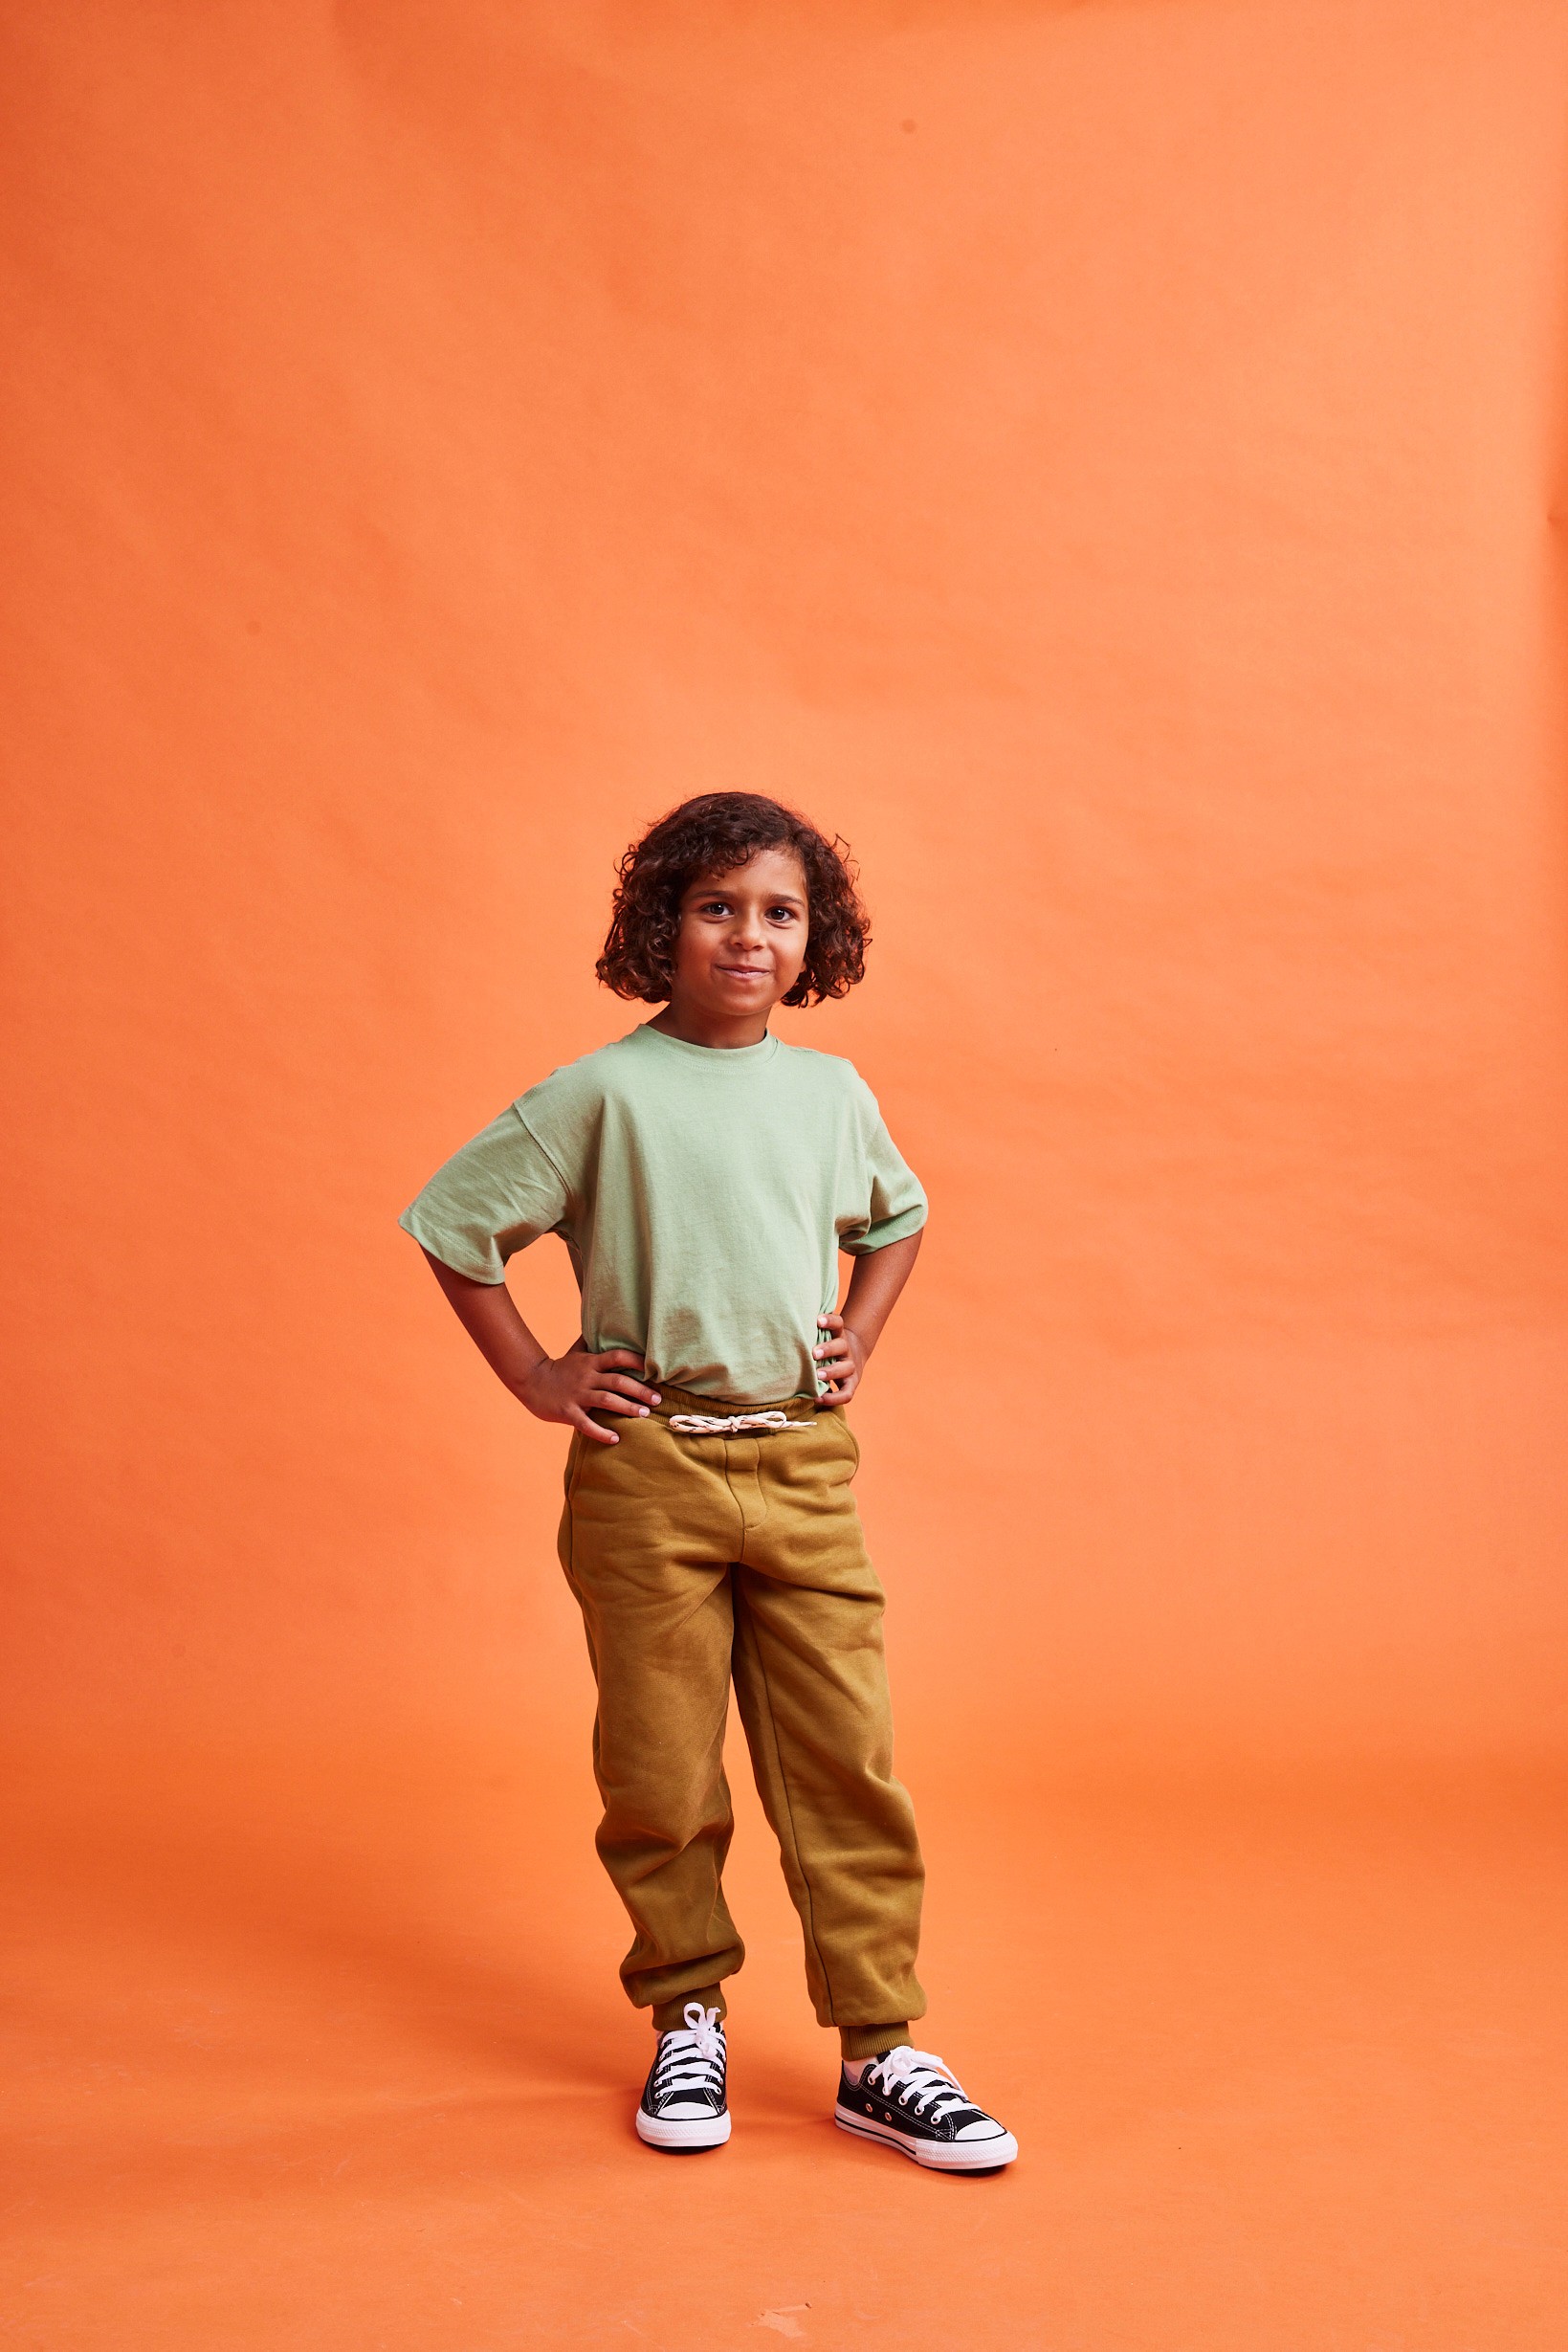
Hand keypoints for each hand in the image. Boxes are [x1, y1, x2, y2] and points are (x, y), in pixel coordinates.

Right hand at [520, 1344, 660, 1444]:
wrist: (531, 1382)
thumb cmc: (559, 1369)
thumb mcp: (575, 1352)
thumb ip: (590, 1341)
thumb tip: (600, 1323)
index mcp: (590, 1362)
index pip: (617, 1357)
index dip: (636, 1361)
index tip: (654, 1369)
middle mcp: (586, 1377)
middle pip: (618, 1382)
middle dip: (640, 1390)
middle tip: (658, 1399)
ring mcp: (577, 1395)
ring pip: (607, 1401)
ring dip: (628, 1408)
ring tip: (645, 1415)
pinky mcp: (567, 1412)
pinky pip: (586, 1424)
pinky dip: (601, 1432)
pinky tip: (615, 1439)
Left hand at [813, 1312, 866, 1402]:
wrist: (854, 1355)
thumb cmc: (827, 1347)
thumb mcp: (823, 1336)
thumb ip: (809, 1335)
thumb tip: (780, 1333)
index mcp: (838, 1335)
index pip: (838, 1323)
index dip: (829, 1320)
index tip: (817, 1320)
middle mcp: (846, 1350)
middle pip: (841, 1346)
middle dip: (828, 1349)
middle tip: (814, 1353)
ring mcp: (850, 1366)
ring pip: (846, 1367)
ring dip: (831, 1372)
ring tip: (816, 1376)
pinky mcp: (851, 1383)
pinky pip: (846, 1393)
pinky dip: (834, 1398)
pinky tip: (818, 1399)